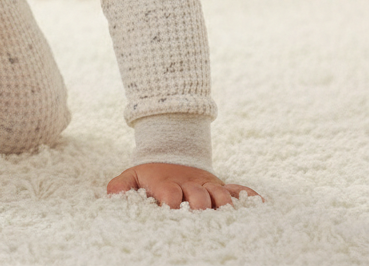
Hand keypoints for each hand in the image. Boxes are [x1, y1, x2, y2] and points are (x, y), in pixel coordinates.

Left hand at [107, 162, 261, 208]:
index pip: (171, 194)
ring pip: (221, 195)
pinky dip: (249, 196)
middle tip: (201, 215)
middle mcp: (190, 185)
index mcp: (168, 184)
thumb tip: (110, 194)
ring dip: (224, 205)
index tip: (172, 209)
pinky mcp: (221, 185)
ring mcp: (207, 185)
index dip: (171, 201)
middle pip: (199, 197)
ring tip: (229, 216)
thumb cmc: (152, 174)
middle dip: (200, 206)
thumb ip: (122, 185)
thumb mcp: (134, 175)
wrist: (170, 152)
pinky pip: (238, 189)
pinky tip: (259, 204)